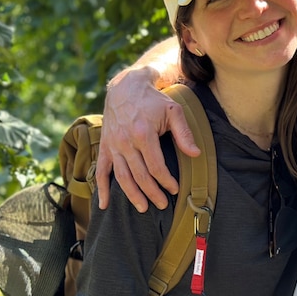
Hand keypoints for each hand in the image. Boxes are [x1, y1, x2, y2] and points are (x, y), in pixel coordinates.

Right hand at [96, 67, 200, 211]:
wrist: (126, 88)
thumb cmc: (154, 101)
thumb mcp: (174, 111)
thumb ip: (184, 134)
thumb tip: (195, 154)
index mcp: (144, 134)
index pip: (156, 166)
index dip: (166, 181)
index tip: (175, 189)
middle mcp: (125, 142)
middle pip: (140, 175)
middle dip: (152, 193)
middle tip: (163, 205)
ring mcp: (113, 145)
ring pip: (122, 177)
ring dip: (132, 195)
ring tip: (143, 208)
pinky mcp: (105, 147)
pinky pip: (101, 171)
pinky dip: (102, 189)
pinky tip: (104, 205)